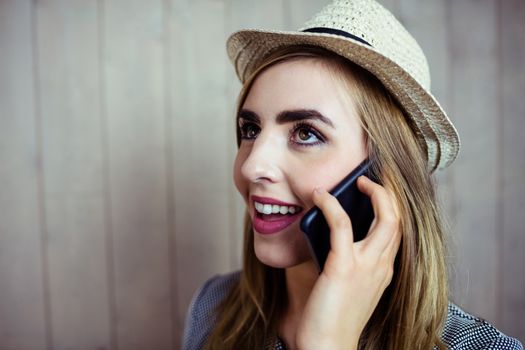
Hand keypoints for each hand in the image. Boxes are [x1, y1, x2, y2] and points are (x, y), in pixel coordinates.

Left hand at [296, 176, 400, 349]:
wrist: (327, 347)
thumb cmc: (332, 318)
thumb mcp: (350, 286)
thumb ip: (350, 261)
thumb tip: (331, 233)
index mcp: (385, 271)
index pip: (398, 230)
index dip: (392, 206)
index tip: (380, 190)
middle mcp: (383, 266)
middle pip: (400, 219)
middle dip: (391, 192)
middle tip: (373, 178)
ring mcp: (367, 266)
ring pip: (386, 217)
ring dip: (374, 193)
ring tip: (358, 181)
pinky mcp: (344, 267)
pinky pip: (342, 224)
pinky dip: (331, 205)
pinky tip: (320, 196)